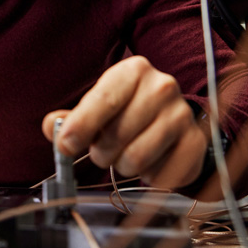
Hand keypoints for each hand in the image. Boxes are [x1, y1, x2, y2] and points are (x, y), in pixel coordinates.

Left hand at [42, 56, 208, 190]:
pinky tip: (148, 163)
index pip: (103, 101)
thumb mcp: (95, 107)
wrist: (169, 119)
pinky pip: (160, 175)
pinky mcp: (195, 144)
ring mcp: (182, 115)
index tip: (65, 146)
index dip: (80, 127)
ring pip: (136, 159)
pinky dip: (147, 177)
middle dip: (101, 152)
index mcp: (134, 70)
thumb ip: (69, 119)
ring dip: (122, 166)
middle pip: (117, 135)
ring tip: (124, 155)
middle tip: (102, 151)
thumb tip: (53, 127)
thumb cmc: (124, 112)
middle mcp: (163, 87)